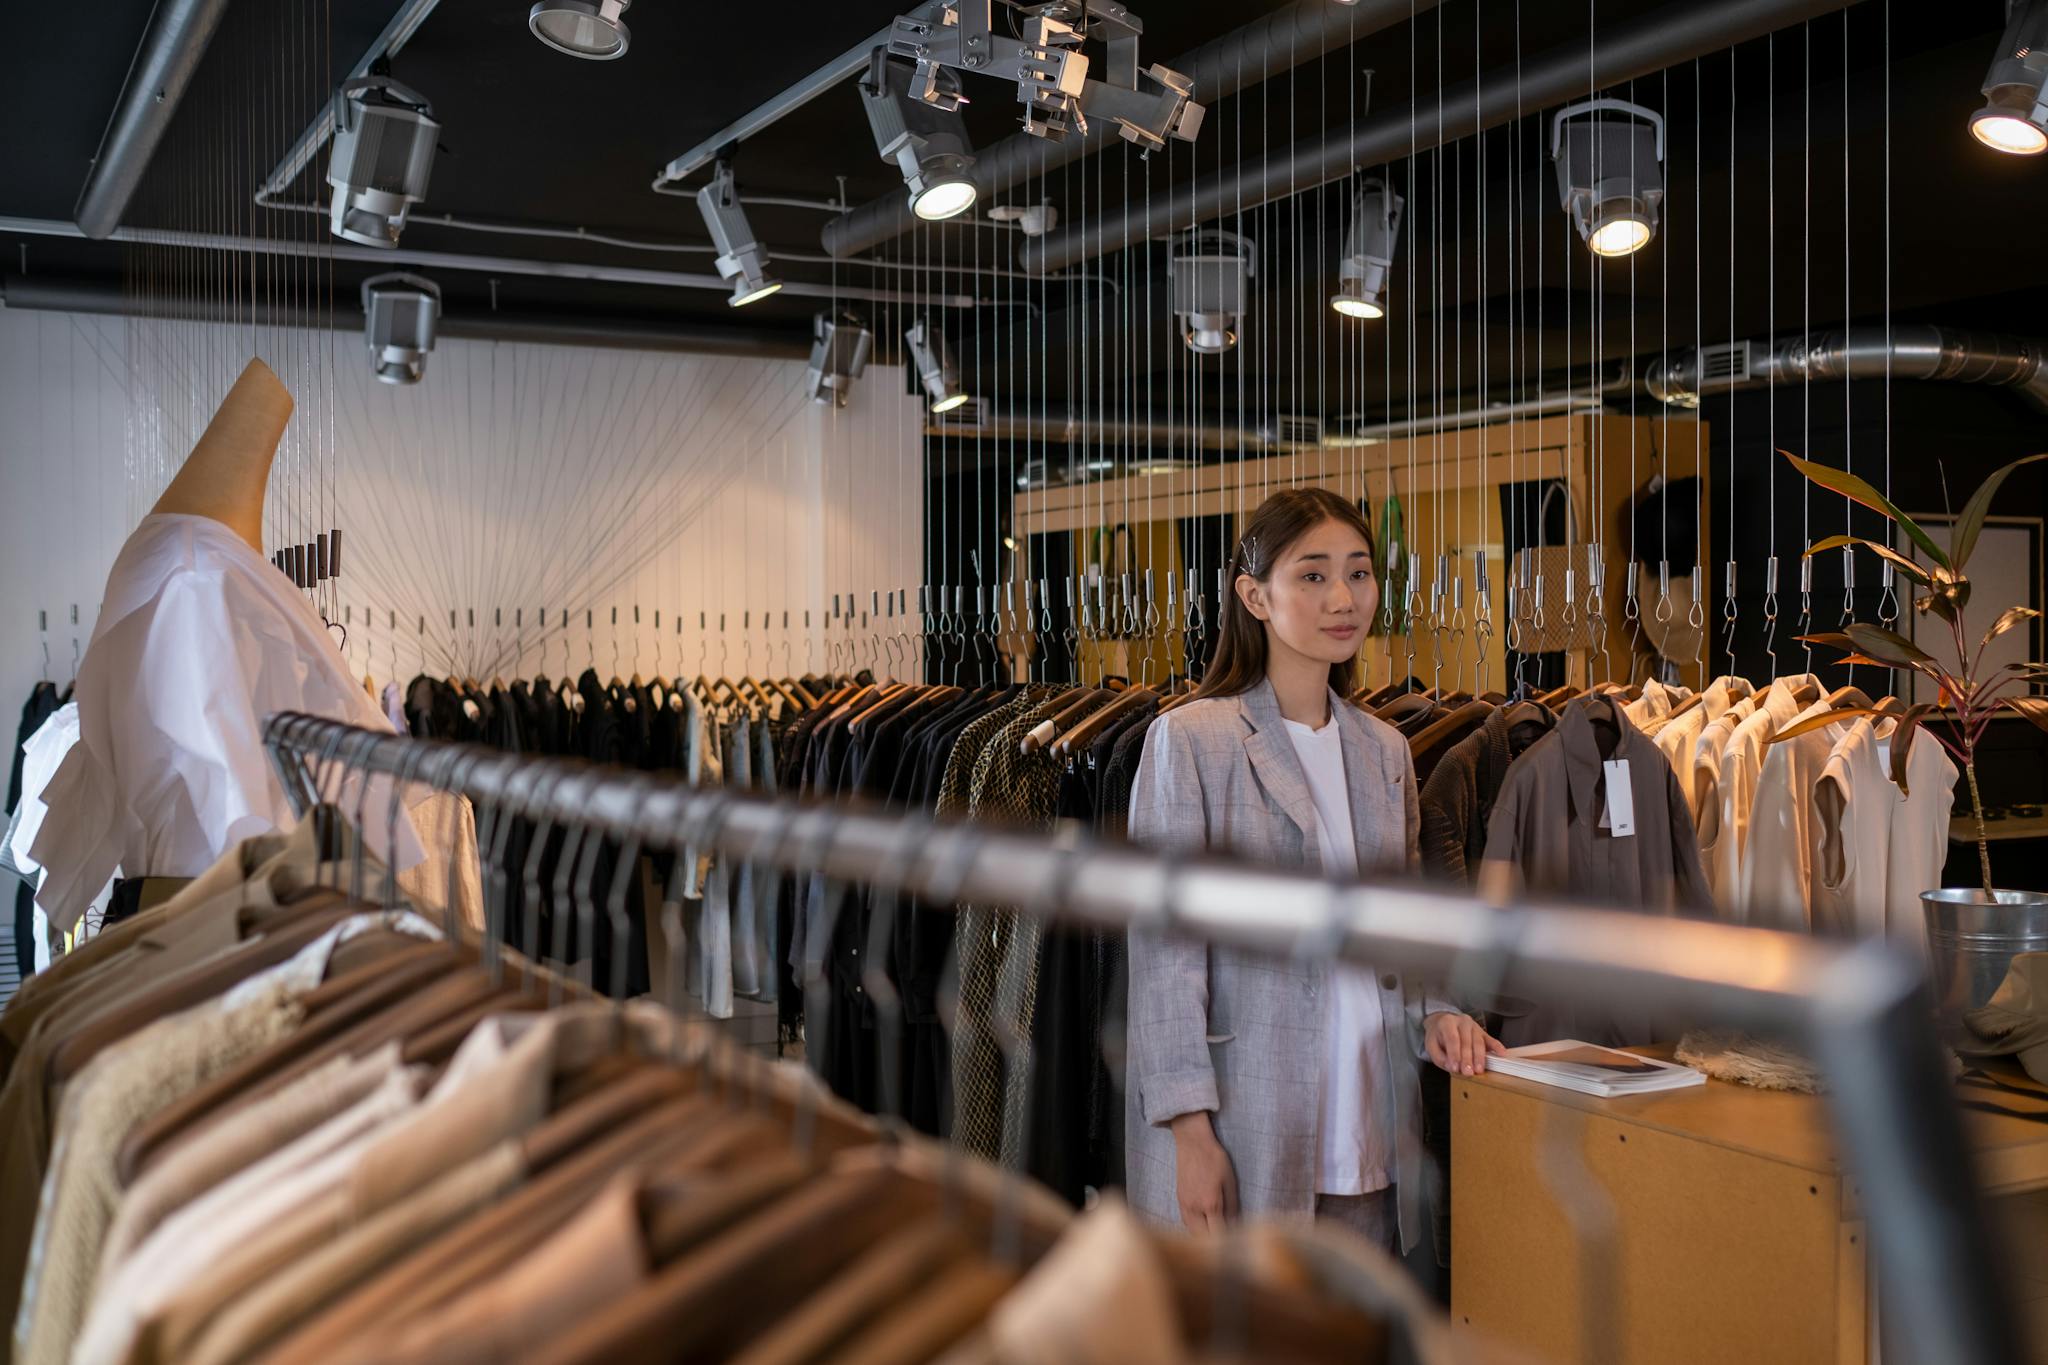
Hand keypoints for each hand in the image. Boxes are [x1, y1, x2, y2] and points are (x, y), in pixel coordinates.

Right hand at [1169, 1110, 1237, 1231]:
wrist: (1192, 1143)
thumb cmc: (1215, 1159)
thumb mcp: (1230, 1181)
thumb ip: (1232, 1206)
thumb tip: (1235, 1225)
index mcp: (1210, 1204)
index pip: (1218, 1235)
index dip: (1227, 1243)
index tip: (1236, 1245)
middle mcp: (1194, 1208)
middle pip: (1202, 1239)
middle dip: (1214, 1243)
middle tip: (1227, 1243)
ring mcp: (1184, 1205)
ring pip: (1192, 1232)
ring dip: (1203, 1236)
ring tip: (1216, 1235)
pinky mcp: (1179, 1200)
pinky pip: (1186, 1222)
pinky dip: (1195, 1227)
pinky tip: (1204, 1224)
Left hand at [1426, 1010, 1505, 1076]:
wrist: (1443, 1023)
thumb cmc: (1438, 1037)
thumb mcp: (1431, 1045)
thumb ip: (1438, 1056)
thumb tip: (1450, 1066)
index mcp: (1447, 1023)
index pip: (1452, 1039)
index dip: (1454, 1054)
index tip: (1455, 1068)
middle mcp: (1462, 1022)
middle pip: (1466, 1041)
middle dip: (1467, 1058)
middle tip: (1468, 1072)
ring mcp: (1474, 1026)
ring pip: (1478, 1041)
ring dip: (1479, 1057)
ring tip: (1479, 1070)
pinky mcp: (1482, 1031)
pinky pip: (1490, 1039)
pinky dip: (1497, 1046)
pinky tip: (1502, 1053)